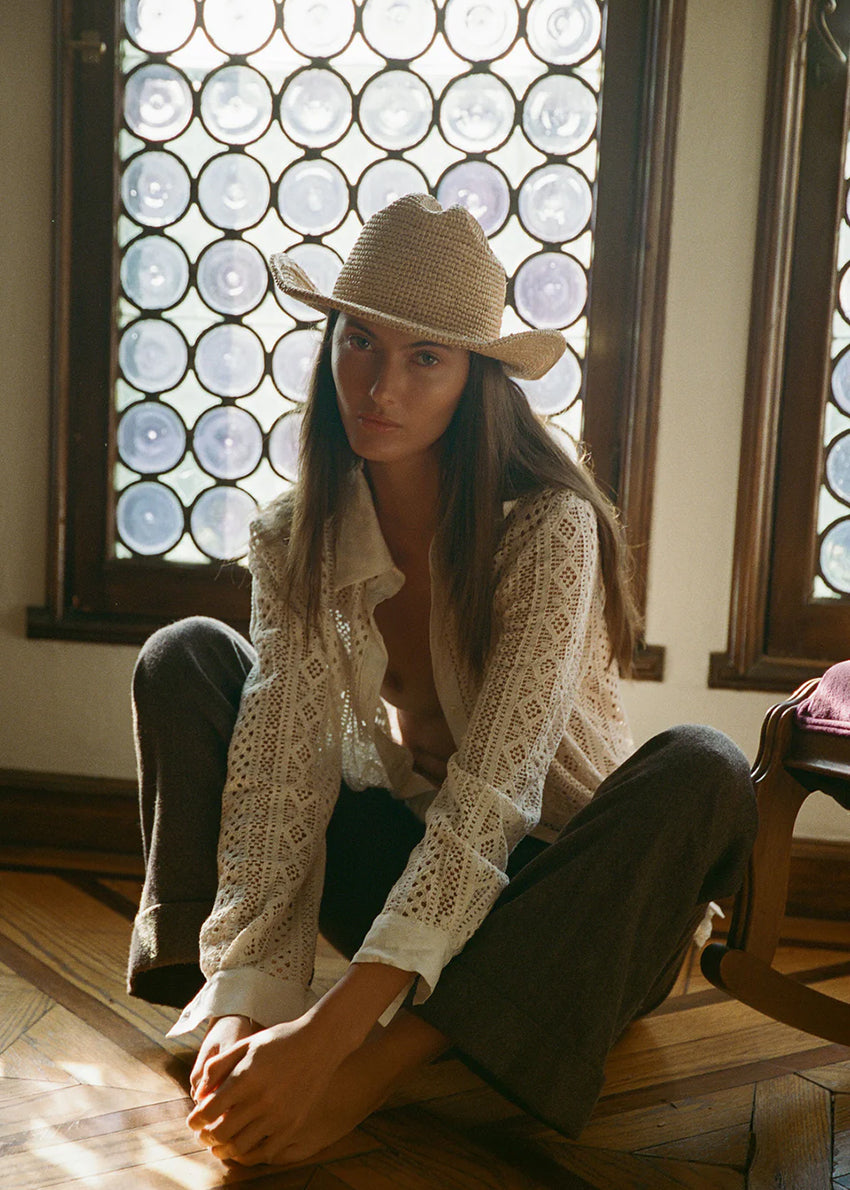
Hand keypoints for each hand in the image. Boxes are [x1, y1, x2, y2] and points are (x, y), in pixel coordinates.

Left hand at [186, 1013, 345, 1165]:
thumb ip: (218, 1067)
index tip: (193, 1121)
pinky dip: (248, 1155)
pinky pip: (264, 1153)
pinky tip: (241, 1149)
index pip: (209, 1110)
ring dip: (223, 1149)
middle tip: (203, 1134)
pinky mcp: (292, 1126)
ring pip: (240, 1146)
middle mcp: (261, 1100)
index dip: (195, 1120)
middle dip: (206, 1136)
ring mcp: (279, 1116)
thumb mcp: (245, 1044)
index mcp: (247, 1077)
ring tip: (219, 1144)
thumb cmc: (279, 1041)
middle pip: (221, 1133)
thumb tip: (199, 1094)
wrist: (319, 1043)